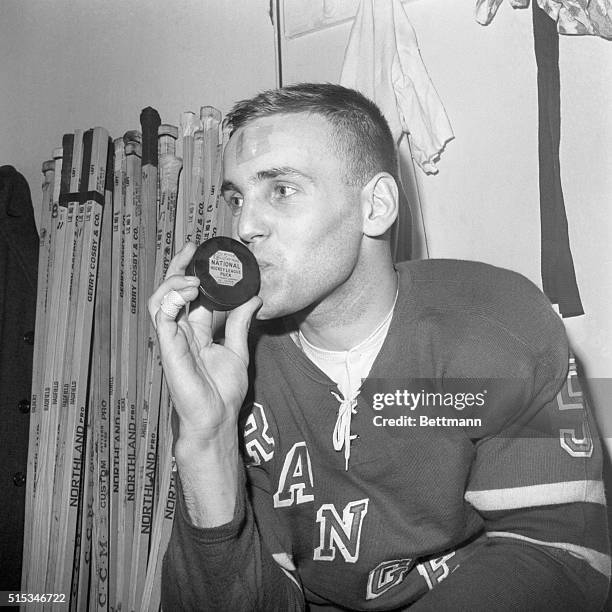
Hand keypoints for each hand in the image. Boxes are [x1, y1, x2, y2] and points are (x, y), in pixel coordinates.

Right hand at [148, 242, 261, 447]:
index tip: (205, 253)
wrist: (217, 418)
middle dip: (179, 266)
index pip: (191, 294)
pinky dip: (171, 301)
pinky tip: (187, 292)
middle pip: (172, 291)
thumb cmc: (223, 391)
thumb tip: (253, 298)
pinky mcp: (169, 349)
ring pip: (161, 300)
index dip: (195, 272)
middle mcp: (181, 332)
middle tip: (192, 248)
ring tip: (194, 276)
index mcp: (196, 331)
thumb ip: (240, 324)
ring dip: (174, 282)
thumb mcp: (237, 349)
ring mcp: (173, 340)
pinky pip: (162, 319)